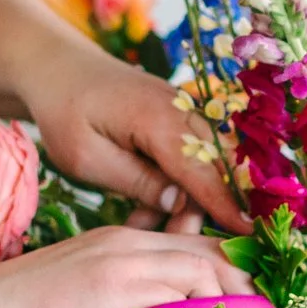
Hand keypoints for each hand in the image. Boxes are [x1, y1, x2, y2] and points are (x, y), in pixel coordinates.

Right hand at [0, 226, 257, 307]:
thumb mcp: (94, 307)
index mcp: (124, 239)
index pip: (199, 244)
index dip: (231, 278)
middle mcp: (129, 239)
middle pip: (214, 255)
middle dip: (241, 299)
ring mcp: (122, 257)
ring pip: (204, 276)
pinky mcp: (116, 284)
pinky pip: (178, 302)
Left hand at [19, 40, 248, 234]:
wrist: (55, 66)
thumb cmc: (63, 111)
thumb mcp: (87, 157)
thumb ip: (136, 181)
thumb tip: (180, 204)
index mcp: (159, 119)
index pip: (202, 171)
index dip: (225, 205)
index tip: (251, 233)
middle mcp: (180, 110)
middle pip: (210, 169)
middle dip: (201, 210)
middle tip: (167, 241)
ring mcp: (181, 111)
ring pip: (201, 165)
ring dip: (183, 199)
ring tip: (143, 225)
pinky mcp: (175, 117)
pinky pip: (188, 155)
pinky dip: (175, 182)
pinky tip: (146, 207)